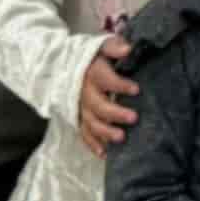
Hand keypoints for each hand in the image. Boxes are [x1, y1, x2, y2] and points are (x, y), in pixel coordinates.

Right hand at [76, 37, 138, 153]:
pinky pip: (84, 134)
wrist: (63, 67)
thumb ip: (114, 46)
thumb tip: (129, 49)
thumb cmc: (91, 58)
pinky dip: (93, 145)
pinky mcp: (78, 119)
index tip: (136, 89)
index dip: (119, 84)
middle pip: (98, 105)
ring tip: (121, 138)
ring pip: (91, 122)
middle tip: (134, 118)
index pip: (104, 79)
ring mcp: (80, 108)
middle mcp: (84, 92)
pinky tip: (105, 154)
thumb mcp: (101, 46)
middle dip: (115, 113)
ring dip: (105, 132)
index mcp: (91, 73)